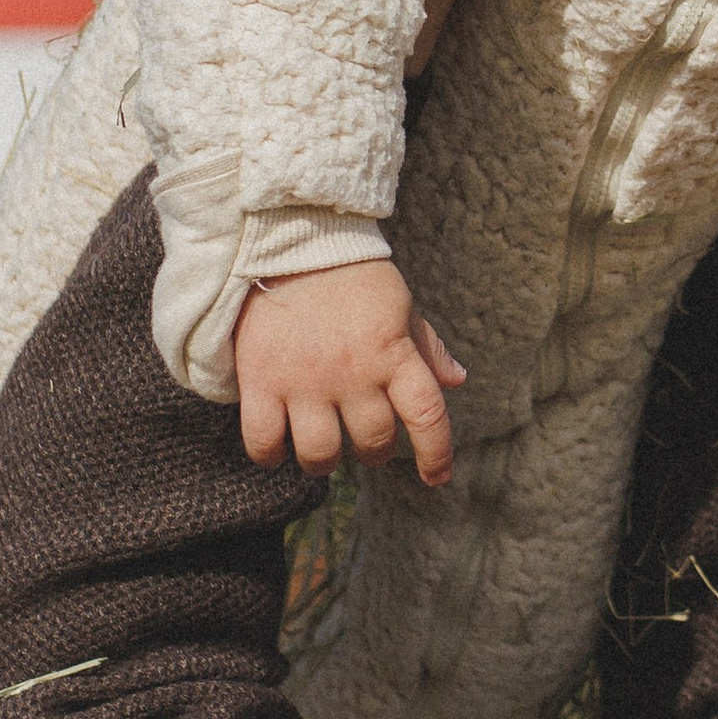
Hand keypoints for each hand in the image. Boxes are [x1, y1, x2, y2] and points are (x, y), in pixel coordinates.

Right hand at [235, 258, 466, 482]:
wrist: (288, 240)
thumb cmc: (350, 277)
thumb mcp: (399, 305)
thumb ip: (425, 348)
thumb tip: (457, 382)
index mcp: (393, 352)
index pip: (426, 415)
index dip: (435, 454)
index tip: (436, 478)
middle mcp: (352, 371)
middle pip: (372, 443)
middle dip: (372, 452)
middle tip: (363, 442)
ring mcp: (304, 379)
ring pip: (320, 454)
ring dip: (324, 461)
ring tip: (321, 448)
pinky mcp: (260, 379)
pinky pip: (264, 441)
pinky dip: (271, 456)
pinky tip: (277, 448)